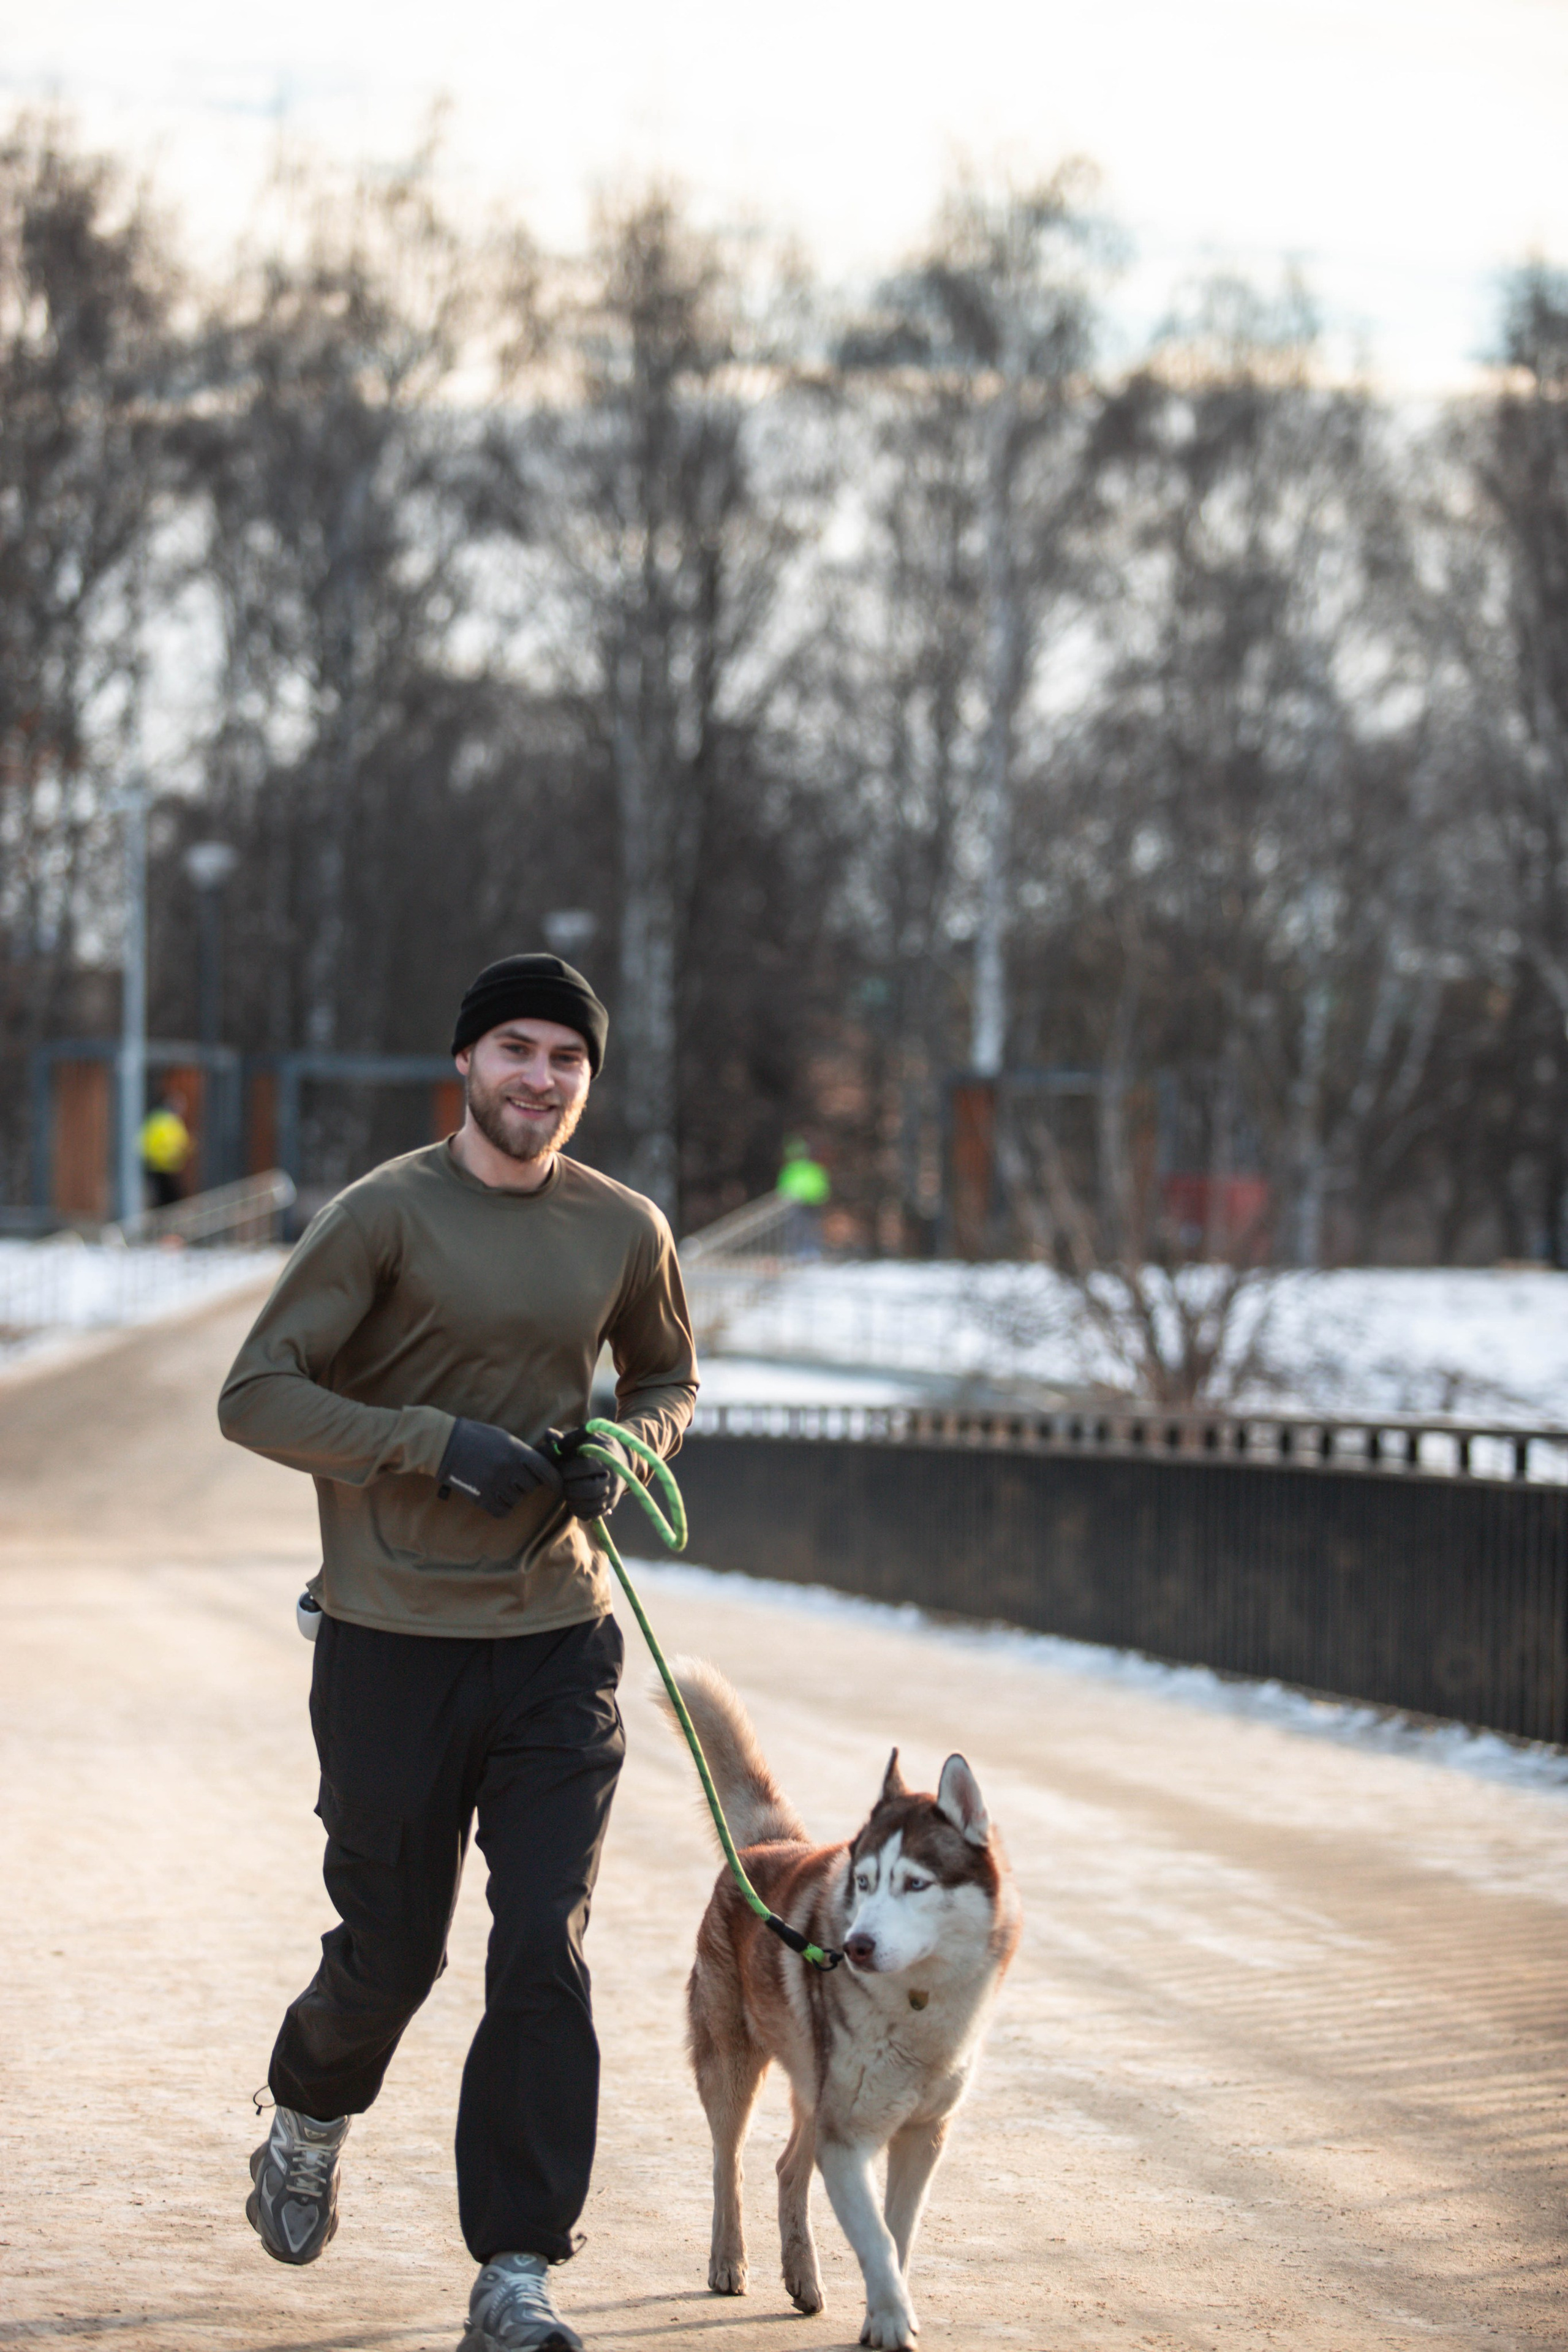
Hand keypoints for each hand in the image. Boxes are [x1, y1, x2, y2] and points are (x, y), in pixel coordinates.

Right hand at [437, 1419, 563, 1518]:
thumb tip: (542, 1464)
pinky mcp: (481, 1498)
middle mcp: (509, 1469)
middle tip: (512, 1475)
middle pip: (531, 1487)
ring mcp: (495, 1485)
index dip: (555, 1481)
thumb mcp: (504, 1438)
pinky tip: (493, 1496)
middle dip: (525, 1483)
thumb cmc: (476, 1437)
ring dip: (512, 1495)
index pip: (546, 1472)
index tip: (557, 1486)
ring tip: (498, 1482)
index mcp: (516, 1451)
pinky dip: (501, 1507)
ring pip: (517, 1500)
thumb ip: (523, 1452)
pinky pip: (502, 1511)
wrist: (444, 1445)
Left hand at [548, 1424, 629, 1521]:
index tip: (559, 1466)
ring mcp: (612, 1495)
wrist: (621, 1459)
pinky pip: (589, 1515)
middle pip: (588, 1490)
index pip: (585, 1467)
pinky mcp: (609, 1506)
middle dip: (569, 1486)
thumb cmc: (596, 1446)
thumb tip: (548, 1434)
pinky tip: (573, 1499)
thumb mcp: (584, 1438)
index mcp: (606, 1459)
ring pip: (588, 1505)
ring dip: (571, 1499)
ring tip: (567, 1488)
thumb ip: (566, 1439)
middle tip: (562, 1480)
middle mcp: (613, 1479)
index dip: (567, 1469)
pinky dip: (577, 1509)